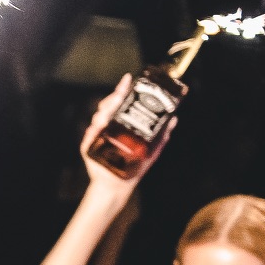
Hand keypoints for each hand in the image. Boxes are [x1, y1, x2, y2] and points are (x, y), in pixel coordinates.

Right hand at [80, 73, 172, 193]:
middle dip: (113, 98)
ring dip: (104, 112)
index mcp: (121, 124)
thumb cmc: (134, 167)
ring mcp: (97, 136)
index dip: (123, 90)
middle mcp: (108, 127)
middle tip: (120, 93)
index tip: (128, 79)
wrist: (119, 185)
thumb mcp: (151, 149)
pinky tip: (99, 126)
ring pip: (98, 118)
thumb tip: (174, 119)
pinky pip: (90, 135)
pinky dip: (94, 130)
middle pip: (107, 106)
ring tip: (110, 110)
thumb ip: (162, 134)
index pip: (120, 102)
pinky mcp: (89, 147)